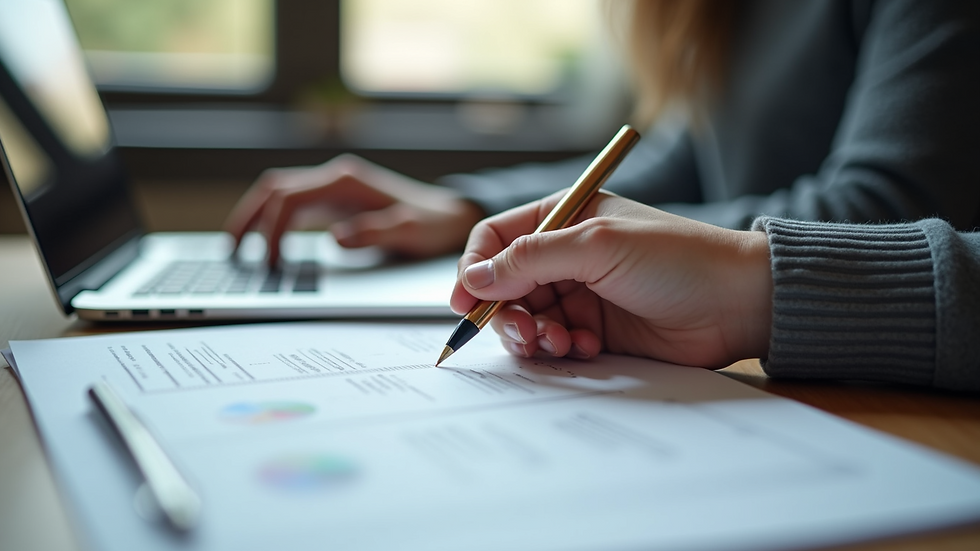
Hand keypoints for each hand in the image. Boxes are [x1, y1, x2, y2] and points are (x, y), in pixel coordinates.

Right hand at [224, 154, 484, 264]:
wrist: (453, 215)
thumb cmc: (434, 224)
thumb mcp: (411, 232)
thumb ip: (375, 232)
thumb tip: (334, 237)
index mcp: (347, 183)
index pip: (290, 200)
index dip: (272, 231)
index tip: (269, 262)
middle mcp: (336, 179)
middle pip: (275, 189)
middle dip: (249, 218)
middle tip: (231, 251)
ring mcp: (335, 188)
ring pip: (280, 193)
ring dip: (256, 216)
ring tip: (238, 247)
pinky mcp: (338, 200)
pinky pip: (295, 205)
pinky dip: (274, 220)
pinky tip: (267, 243)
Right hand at [449, 192, 772, 367]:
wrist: (738, 302)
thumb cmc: (679, 257)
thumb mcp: (598, 245)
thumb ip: (531, 258)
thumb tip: (475, 276)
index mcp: (564, 217)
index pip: (496, 239)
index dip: (475, 268)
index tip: (466, 300)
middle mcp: (566, 256)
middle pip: (504, 286)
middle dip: (505, 312)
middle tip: (523, 332)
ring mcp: (580, 295)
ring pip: (526, 320)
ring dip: (534, 336)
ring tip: (562, 342)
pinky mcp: (595, 331)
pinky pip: (555, 345)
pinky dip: (562, 351)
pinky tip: (589, 348)